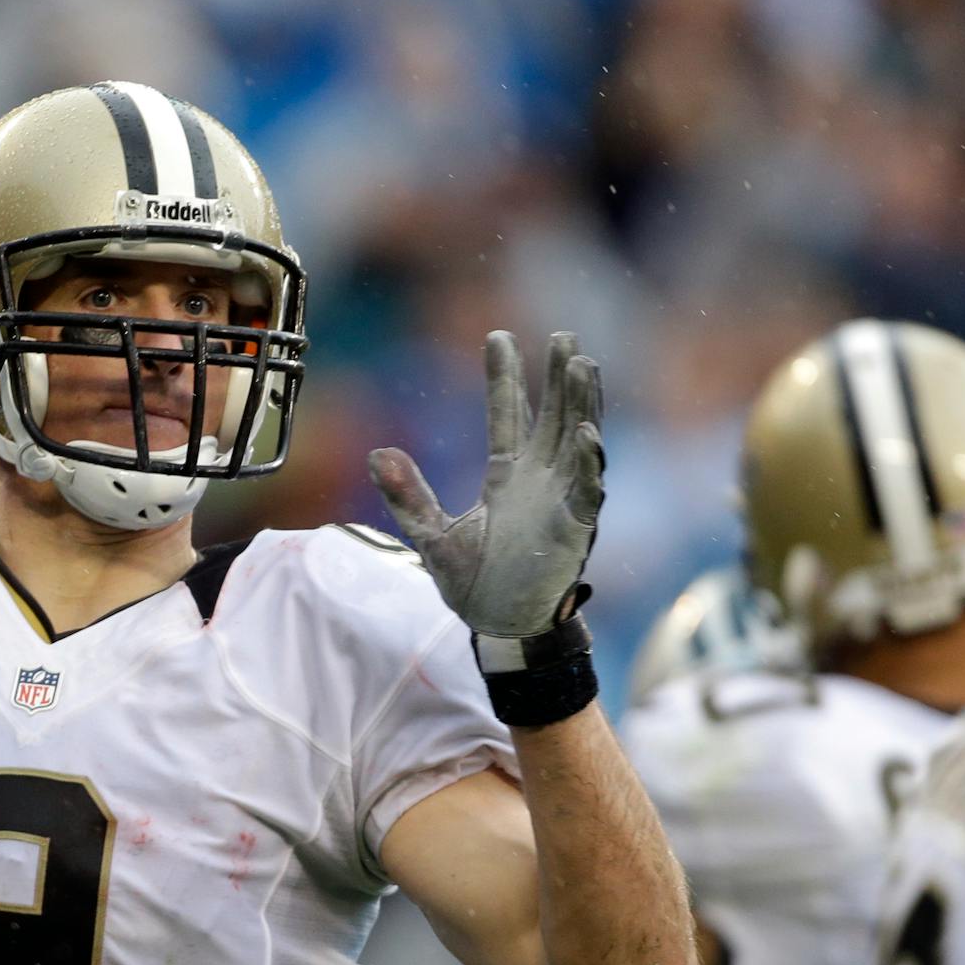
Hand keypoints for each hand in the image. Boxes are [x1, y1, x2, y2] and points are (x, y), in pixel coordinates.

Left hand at [370, 330, 604, 638]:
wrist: (500, 628)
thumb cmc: (474, 584)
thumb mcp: (432, 535)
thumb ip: (409, 496)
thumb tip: (376, 454)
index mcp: (506, 476)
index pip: (507, 415)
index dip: (503, 377)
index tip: (497, 337)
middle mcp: (539, 480)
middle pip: (553, 417)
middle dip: (559, 378)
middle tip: (563, 337)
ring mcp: (560, 501)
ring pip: (578, 442)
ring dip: (581, 406)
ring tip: (582, 365)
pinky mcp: (575, 529)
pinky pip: (586, 492)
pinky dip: (587, 464)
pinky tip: (587, 435)